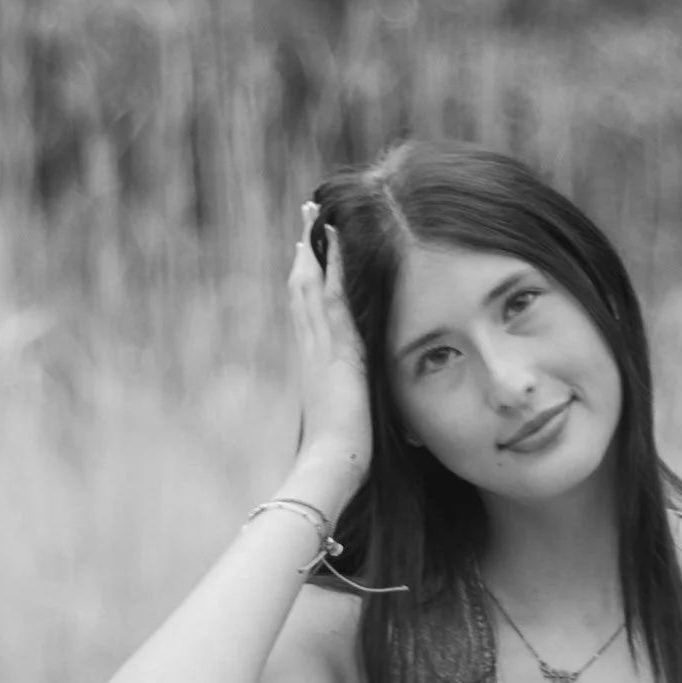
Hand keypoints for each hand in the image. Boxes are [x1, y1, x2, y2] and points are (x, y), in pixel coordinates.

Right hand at [288, 201, 371, 493]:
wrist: (330, 465)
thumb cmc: (341, 457)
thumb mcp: (350, 423)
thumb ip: (356, 409)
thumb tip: (379, 418)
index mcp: (317, 365)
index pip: (309, 314)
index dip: (309, 281)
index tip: (310, 254)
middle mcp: (312, 350)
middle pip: (302, 291)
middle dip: (306, 254)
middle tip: (306, 219)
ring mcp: (319, 346)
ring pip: (310, 286)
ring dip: (313, 250)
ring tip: (313, 216)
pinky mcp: (335, 347)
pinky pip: (329, 296)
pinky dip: (328, 267)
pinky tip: (330, 241)